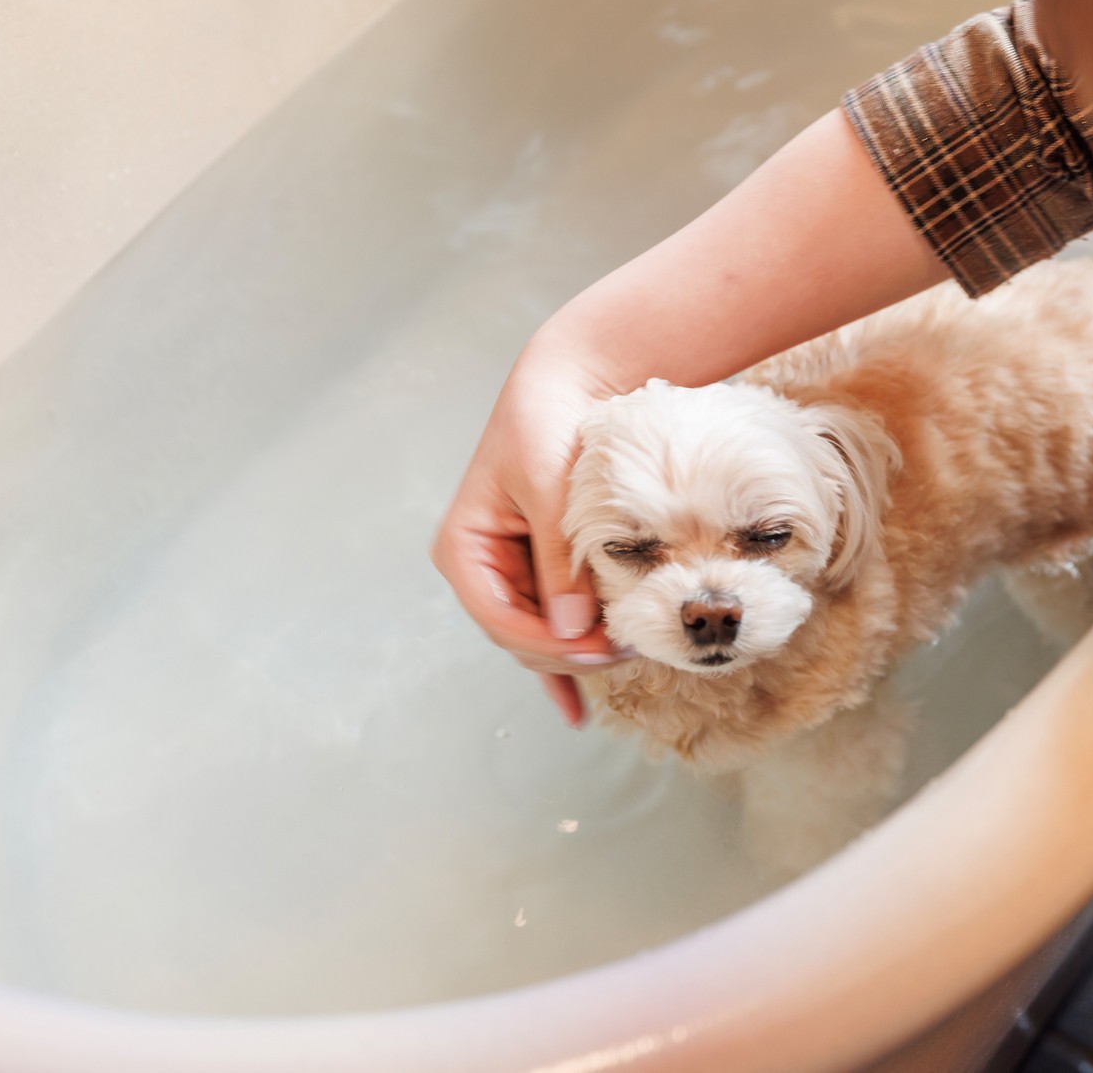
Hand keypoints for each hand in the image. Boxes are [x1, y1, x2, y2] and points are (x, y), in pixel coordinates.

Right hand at [433, 335, 632, 725]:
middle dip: (569, 653)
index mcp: (463, 549)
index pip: (499, 619)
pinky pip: (552, 626)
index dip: (549, 645)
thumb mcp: (549, 491)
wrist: (568, 384)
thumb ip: (559, 562)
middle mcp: (479, 569)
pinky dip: (567, 660)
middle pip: (520, 636)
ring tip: (627, 659)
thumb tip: (572, 632)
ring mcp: (509, 574)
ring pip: (540, 635)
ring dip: (578, 655)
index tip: (600, 649)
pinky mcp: (540, 573)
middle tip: (629, 652)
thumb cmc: (548, 426)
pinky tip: (576, 708)